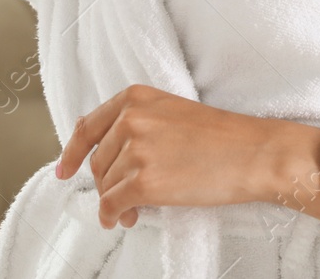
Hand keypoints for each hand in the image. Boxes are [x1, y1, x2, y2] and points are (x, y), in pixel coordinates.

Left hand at [55, 83, 289, 229]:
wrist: (254, 153)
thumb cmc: (222, 135)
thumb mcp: (171, 111)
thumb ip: (134, 120)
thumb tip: (94, 141)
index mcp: (136, 98)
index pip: (88, 127)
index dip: (72, 153)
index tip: (65, 170)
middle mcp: (131, 119)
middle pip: (98, 162)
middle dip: (106, 184)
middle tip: (122, 200)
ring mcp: (137, 150)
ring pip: (106, 186)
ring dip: (116, 203)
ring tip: (135, 211)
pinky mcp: (144, 182)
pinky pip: (113, 205)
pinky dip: (115, 217)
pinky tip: (126, 220)